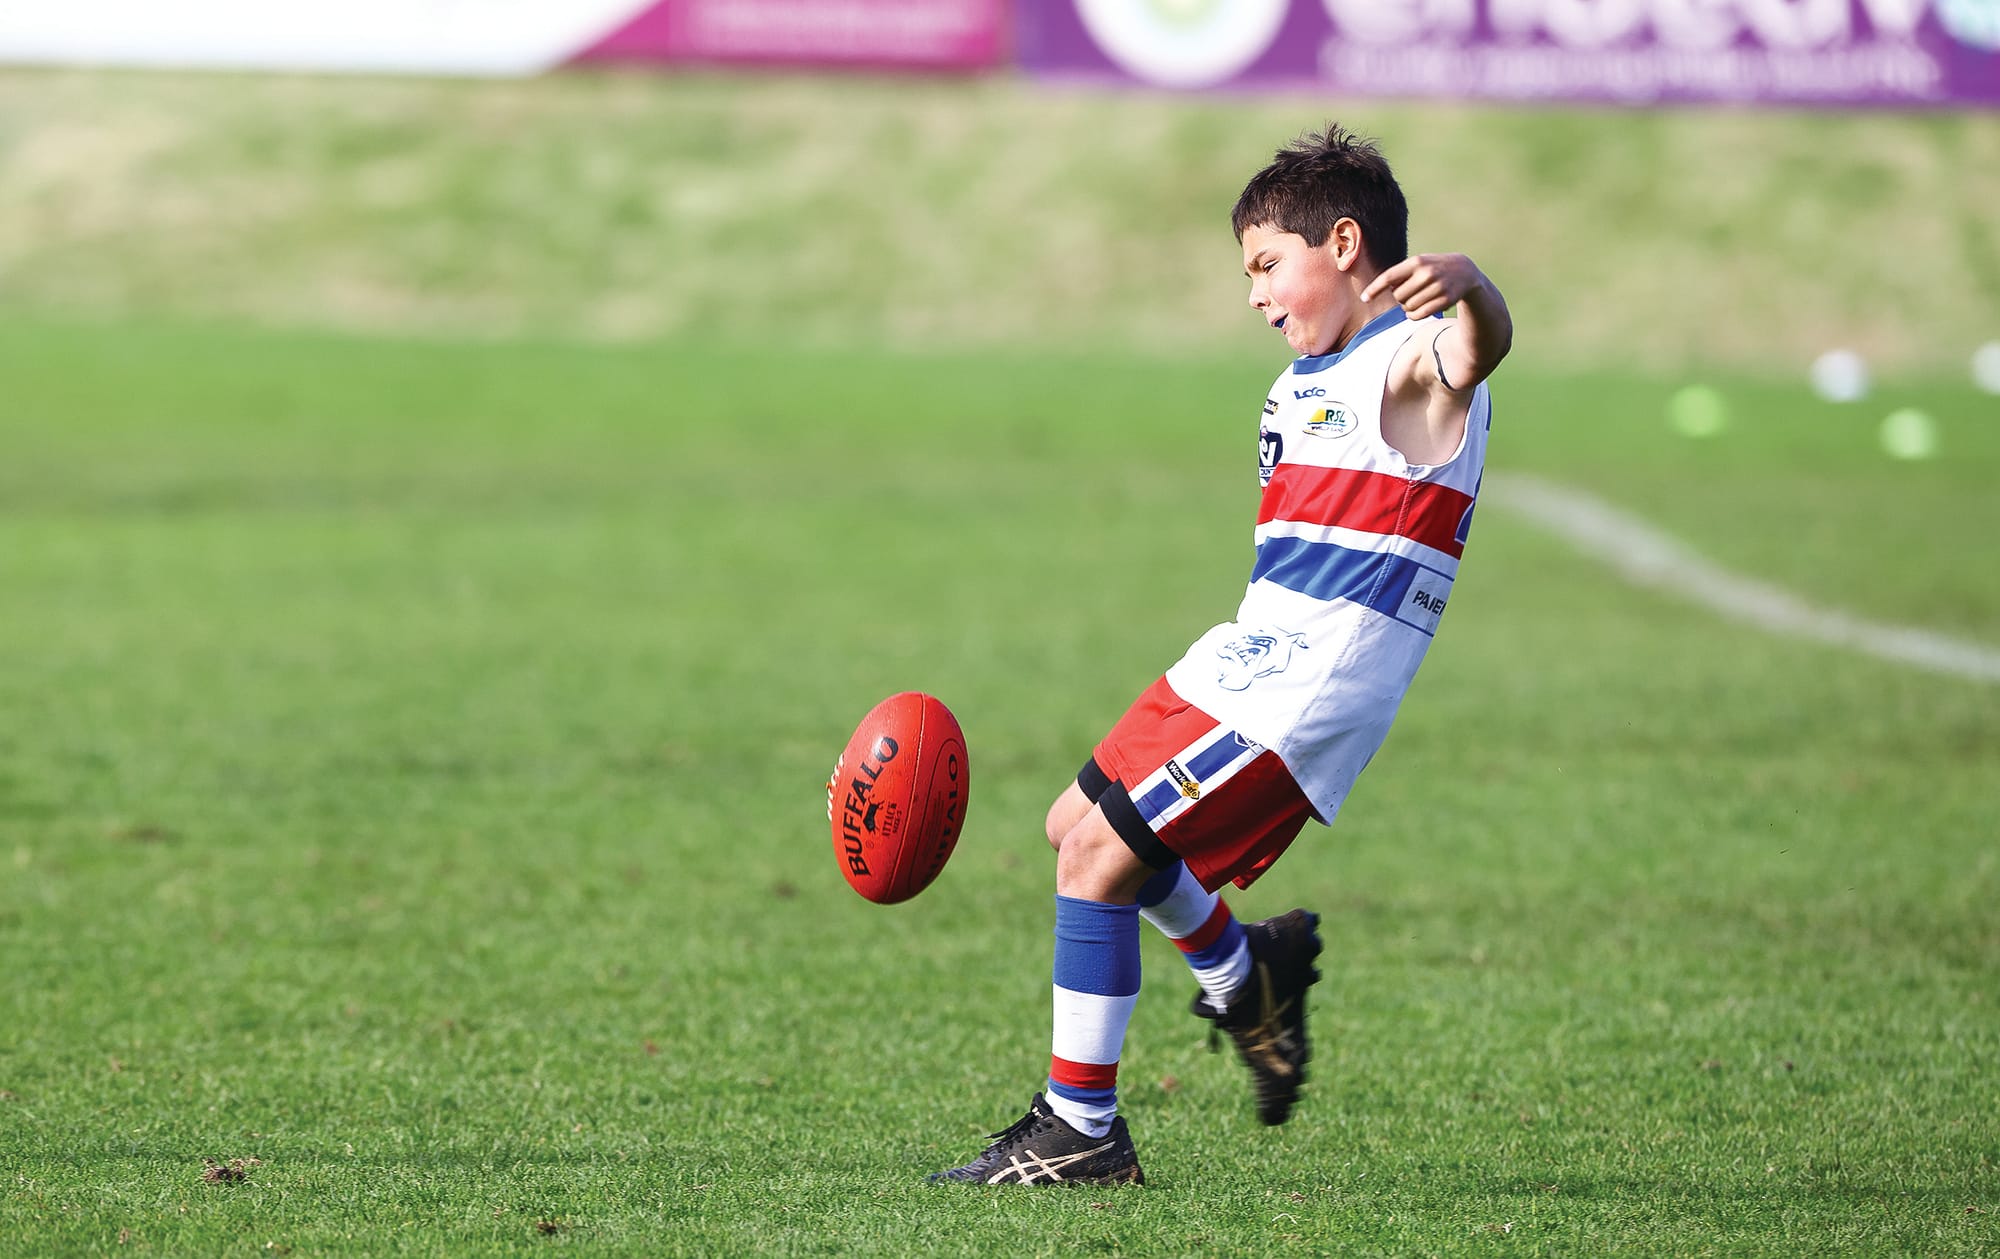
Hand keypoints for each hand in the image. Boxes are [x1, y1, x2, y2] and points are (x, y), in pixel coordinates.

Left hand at [1361, 253, 1488, 320]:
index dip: (1375, 288)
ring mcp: (1437, 287)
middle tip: (1409, 293)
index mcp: (1416, 262)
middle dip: (1399, 298)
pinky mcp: (1445, 300)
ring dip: (1406, 308)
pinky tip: (1416, 311)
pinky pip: (1419, 315)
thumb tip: (1383, 290)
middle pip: (1397, 296)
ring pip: (1407, 307)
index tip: (1364, 298)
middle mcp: (1426, 273)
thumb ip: (1400, 274)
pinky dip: (1413, 316)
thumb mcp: (1419, 263)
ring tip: (1415, 300)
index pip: (1389, 277)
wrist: (1464, 271)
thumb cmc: (1433, 268)